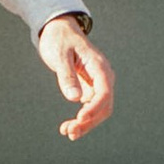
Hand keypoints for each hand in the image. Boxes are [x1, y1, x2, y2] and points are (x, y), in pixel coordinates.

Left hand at [40, 17, 114, 140]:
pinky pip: (90, 108)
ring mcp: (98, 84)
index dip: (94, 108)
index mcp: (99, 66)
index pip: (104, 92)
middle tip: (69, 132)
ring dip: (86, 124)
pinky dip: (82, 119)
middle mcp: (103, 76)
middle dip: (89, 121)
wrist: (58, 31)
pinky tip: (68, 127)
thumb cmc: (59, 40)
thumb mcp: (59, 55)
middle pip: (104, 105)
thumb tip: (74, 99)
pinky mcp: (90, 89)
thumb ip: (67, 75)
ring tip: (67, 132)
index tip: (80, 118)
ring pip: (99, 110)